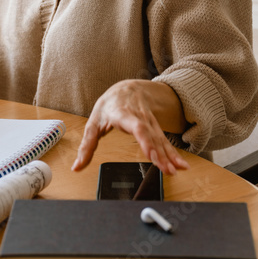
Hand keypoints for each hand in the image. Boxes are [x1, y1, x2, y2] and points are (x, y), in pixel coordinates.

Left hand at [72, 80, 189, 175]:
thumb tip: (76, 166)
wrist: (127, 88)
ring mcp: (150, 123)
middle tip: (167, 170)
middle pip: (152, 136)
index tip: (151, 155)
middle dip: (160, 154)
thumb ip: (86, 146)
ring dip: (170, 156)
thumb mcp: (93, 122)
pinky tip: (181, 165)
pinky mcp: (156, 128)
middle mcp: (140, 118)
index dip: (145, 140)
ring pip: (161, 139)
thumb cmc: (109, 105)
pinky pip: (165, 142)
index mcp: (123, 114)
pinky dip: (174, 153)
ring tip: (176, 171)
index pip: (137, 127)